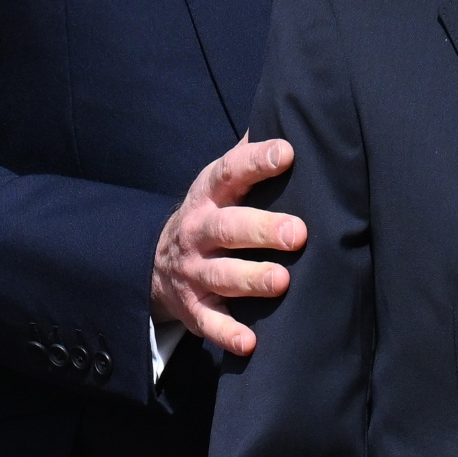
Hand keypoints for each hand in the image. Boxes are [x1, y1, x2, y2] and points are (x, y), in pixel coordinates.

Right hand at [150, 136, 305, 356]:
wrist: (159, 262)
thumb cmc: (214, 212)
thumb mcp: (223, 181)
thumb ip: (250, 154)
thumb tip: (290, 113)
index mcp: (210, 194)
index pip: (231, 172)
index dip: (256, 161)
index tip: (287, 152)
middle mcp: (199, 231)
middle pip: (227, 228)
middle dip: (262, 230)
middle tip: (298, 233)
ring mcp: (193, 271)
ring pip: (220, 276)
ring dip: (251, 279)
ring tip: (282, 281)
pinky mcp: (193, 307)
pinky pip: (209, 322)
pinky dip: (227, 333)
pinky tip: (250, 343)